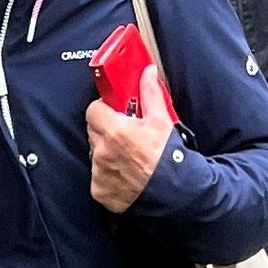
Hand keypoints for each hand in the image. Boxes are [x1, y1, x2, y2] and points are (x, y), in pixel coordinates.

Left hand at [86, 90, 175, 209]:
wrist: (175, 194)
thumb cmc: (168, 159)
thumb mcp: (162, 121)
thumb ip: (150, 93)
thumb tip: (147, 73)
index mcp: (115, 130)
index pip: (93, 110)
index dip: (103, 109)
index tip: (114, 113)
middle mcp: (103, 152)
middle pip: (94, 132)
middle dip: (106, 131)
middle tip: (125, 135)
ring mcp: (99, 173)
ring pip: (95, 155)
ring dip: (107, 153)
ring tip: (128, 158)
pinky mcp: (100, 191)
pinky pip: (98, 177)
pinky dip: (108, 175)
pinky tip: (125, 175)